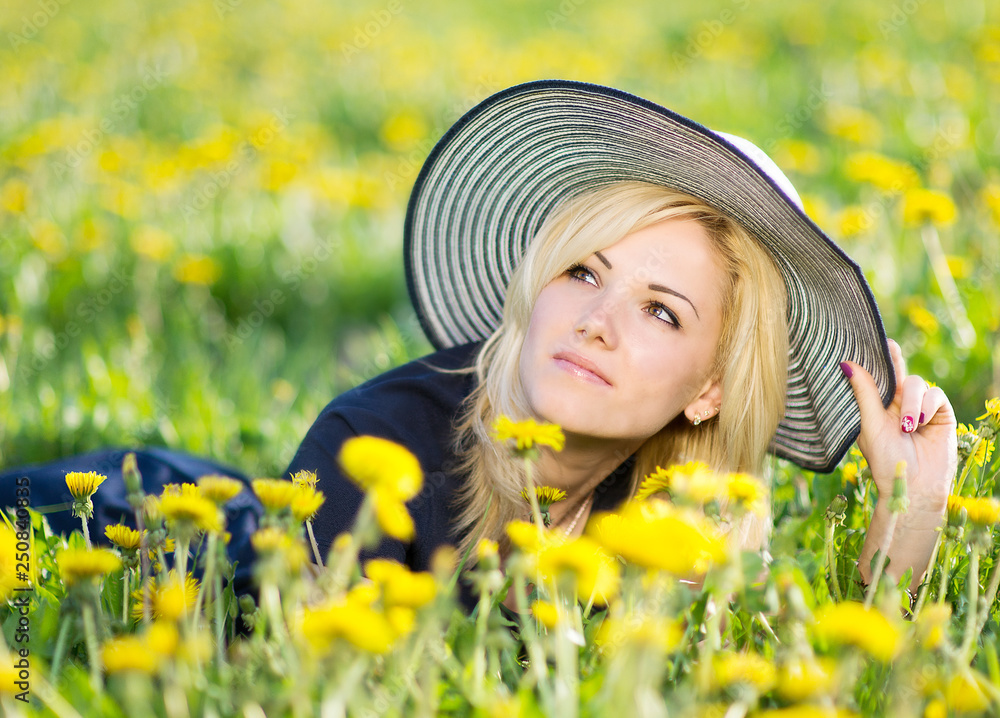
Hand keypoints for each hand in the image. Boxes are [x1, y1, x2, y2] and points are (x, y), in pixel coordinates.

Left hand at [840, 339, 957, 587]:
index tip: (865, 339)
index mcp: (877, 406)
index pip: (875, 376)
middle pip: (897, 371)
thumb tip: (846, 363)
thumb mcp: (870, 423)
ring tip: (907, 424)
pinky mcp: (940, 413)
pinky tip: (919, 424)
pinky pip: (935, 395)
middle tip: (889, 346)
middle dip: (894, 359)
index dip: (874, 358)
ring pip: (917, 383)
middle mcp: (897, 403)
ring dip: (912, 400)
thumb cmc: (885, 460)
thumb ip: (864, 392)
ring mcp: (920, 407)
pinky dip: (926, 406)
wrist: (913, 486)